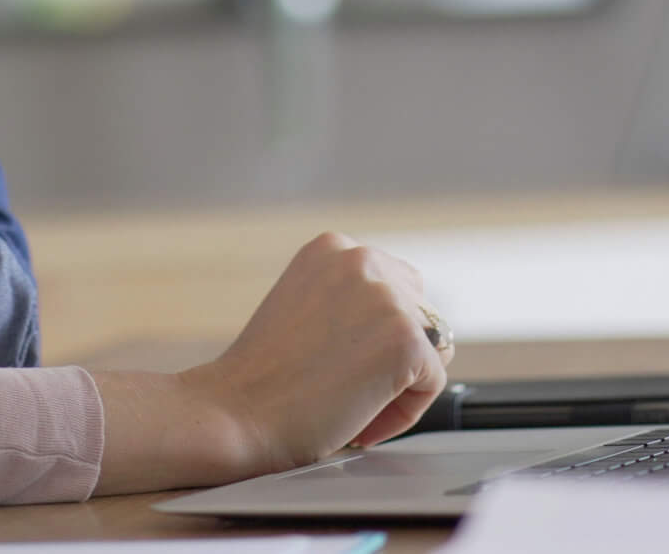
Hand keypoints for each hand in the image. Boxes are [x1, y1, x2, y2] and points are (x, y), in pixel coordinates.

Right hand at [93, 232, 450, 494]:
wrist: (236, 414)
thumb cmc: (262, 378)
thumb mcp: (304, 308)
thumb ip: (348, 302)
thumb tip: (398, 326)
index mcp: (332, 248)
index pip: (394, 285)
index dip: (375, 335)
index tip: (344, 365)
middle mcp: (361, 259)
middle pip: (421, 312)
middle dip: (395, 354)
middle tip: (351, 389)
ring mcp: (387, 297)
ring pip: (431, 347)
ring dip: (400, 382)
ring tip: (353, 405)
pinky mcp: (406, 340)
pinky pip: (432, 383)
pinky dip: (404, 412)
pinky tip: (359, 421)